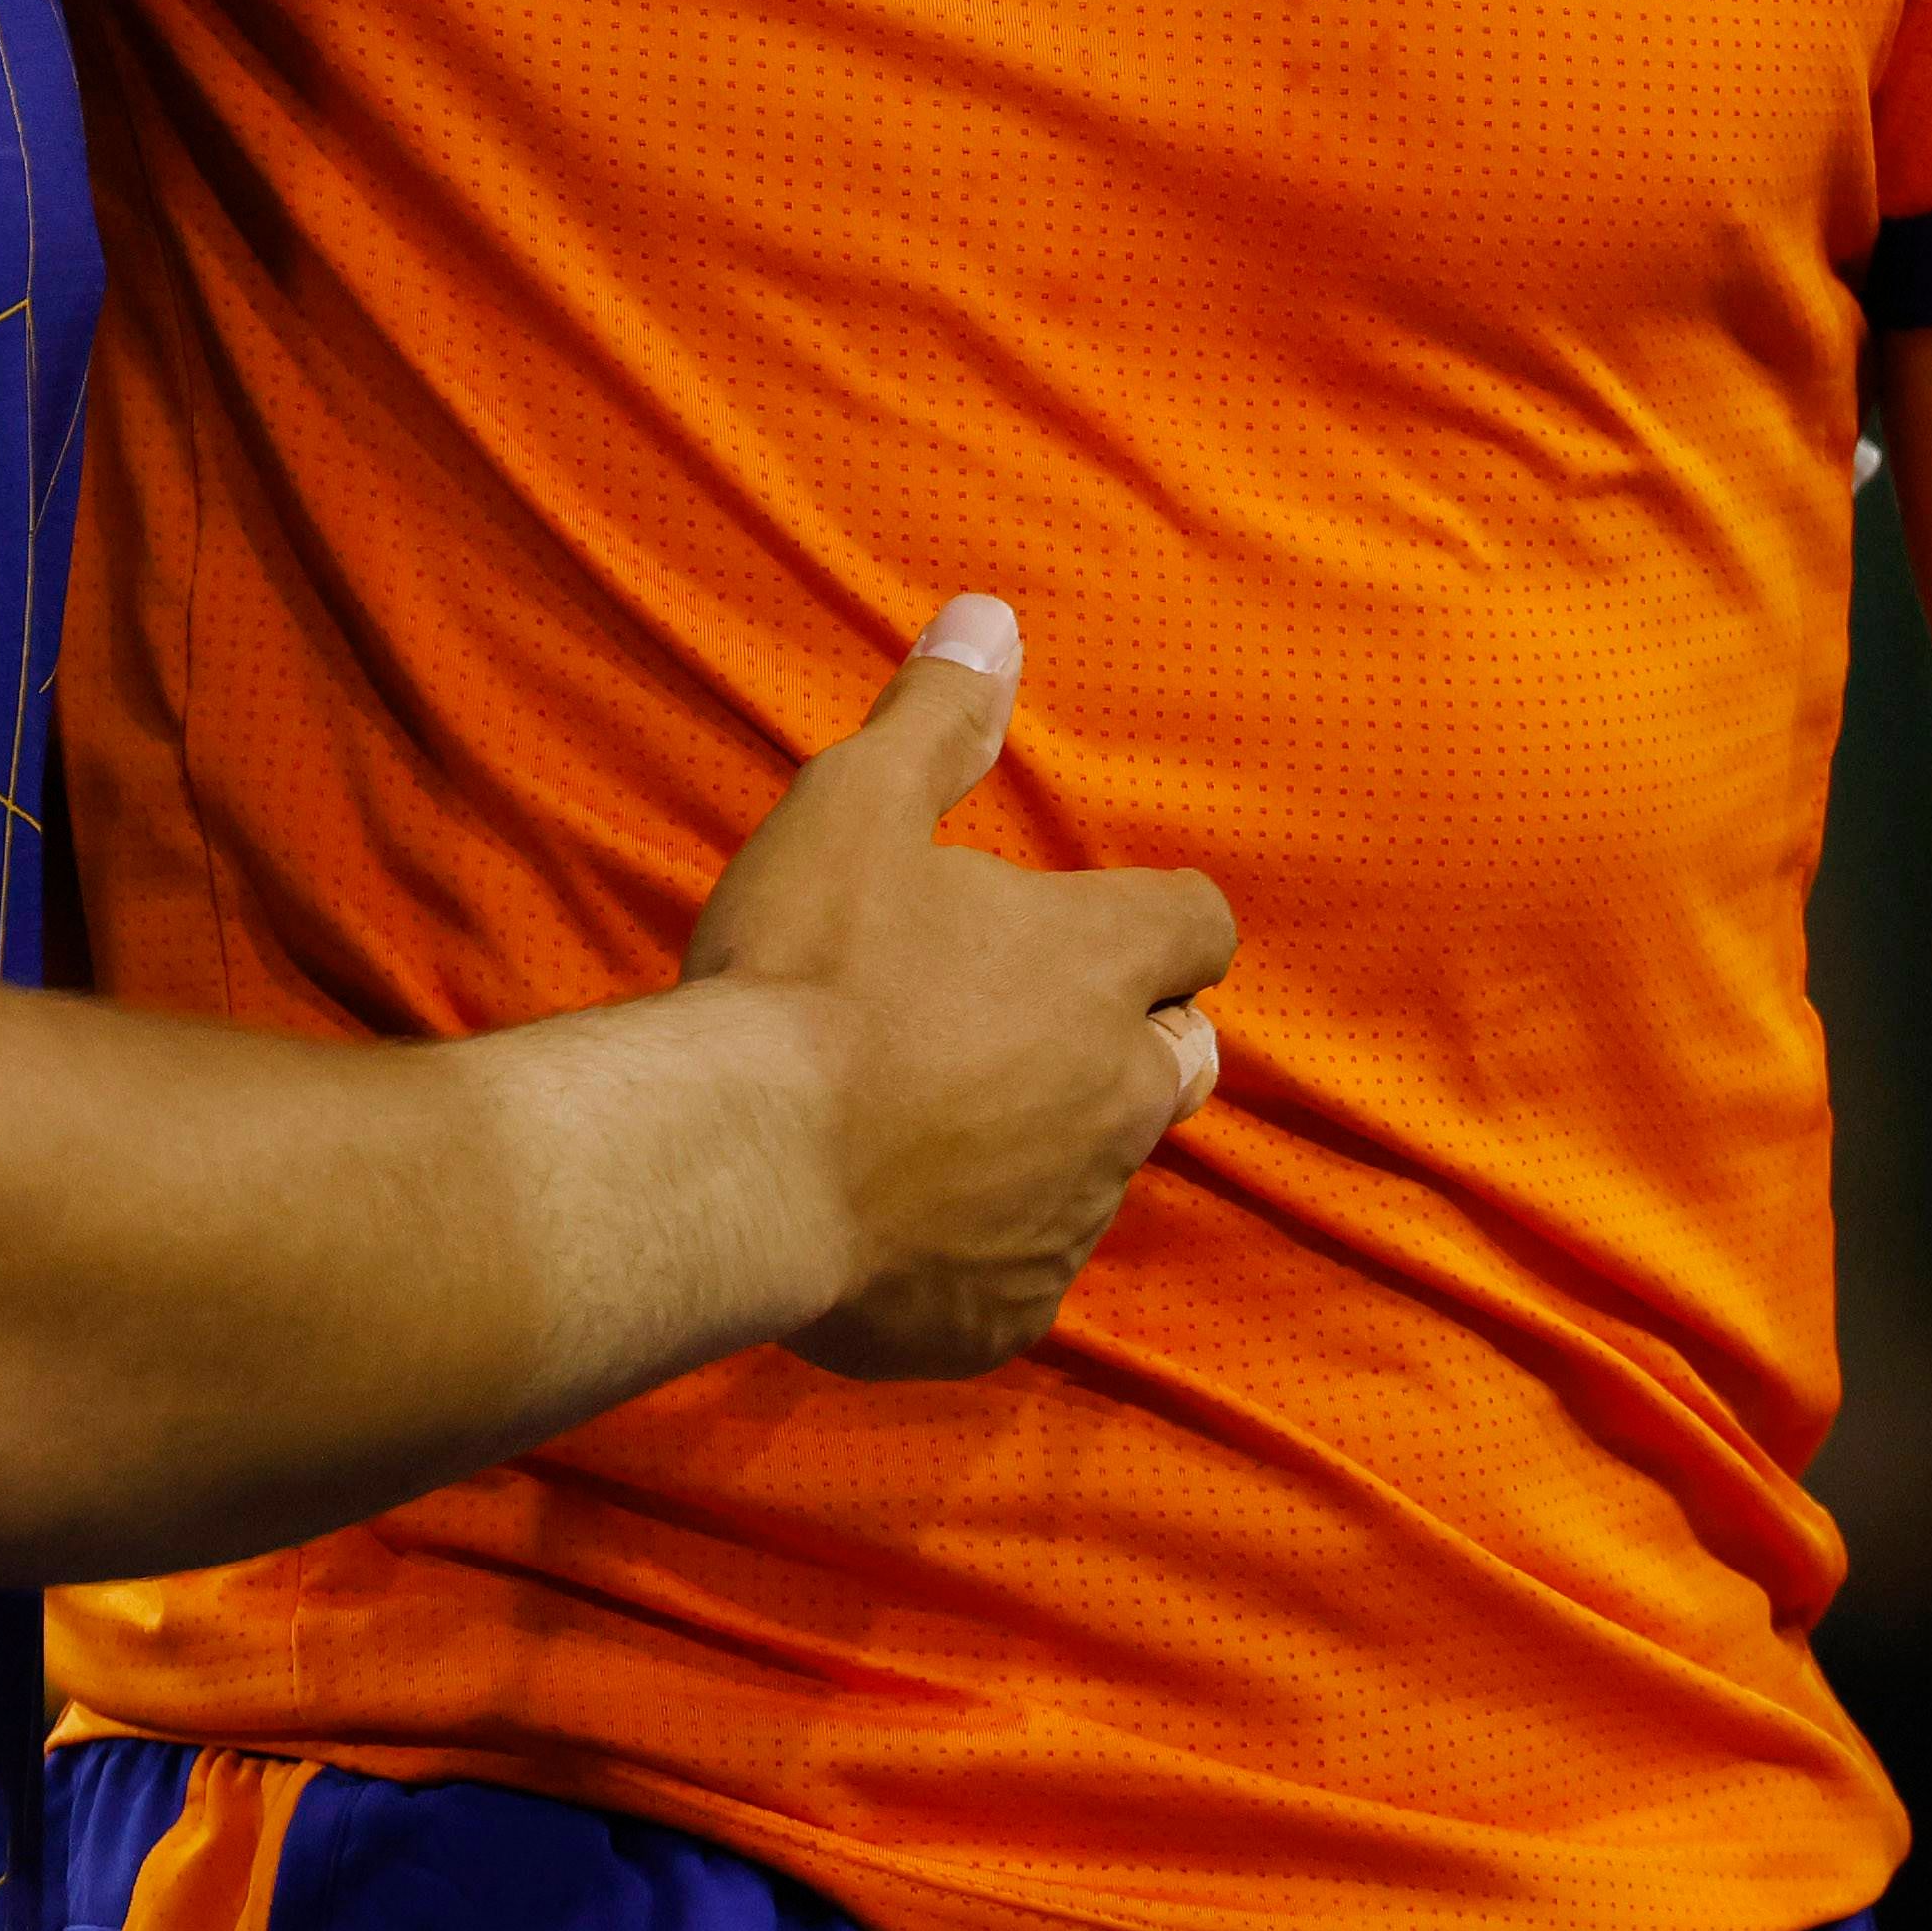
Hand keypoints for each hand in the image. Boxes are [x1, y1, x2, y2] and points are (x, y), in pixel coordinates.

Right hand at [681, 595, 1235, 1380]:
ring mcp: (1069, 1213)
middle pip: (1182, 1060)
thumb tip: (991, 617)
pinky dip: (976, 1251)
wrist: (732, 1164)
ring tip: (929, 1123)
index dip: (1158, 925)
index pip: (1198, 926)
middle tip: (1017, 1026)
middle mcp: (1117, 1091)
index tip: (1097, 928)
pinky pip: (1019, 1277)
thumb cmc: (800, 973)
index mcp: (1099, 963)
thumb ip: (936, 719)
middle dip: (1131, 1040)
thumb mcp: (856, 808)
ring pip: (1096, 1171)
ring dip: (1044, 1144)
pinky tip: (891, 1226)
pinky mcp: (1009, 1312)